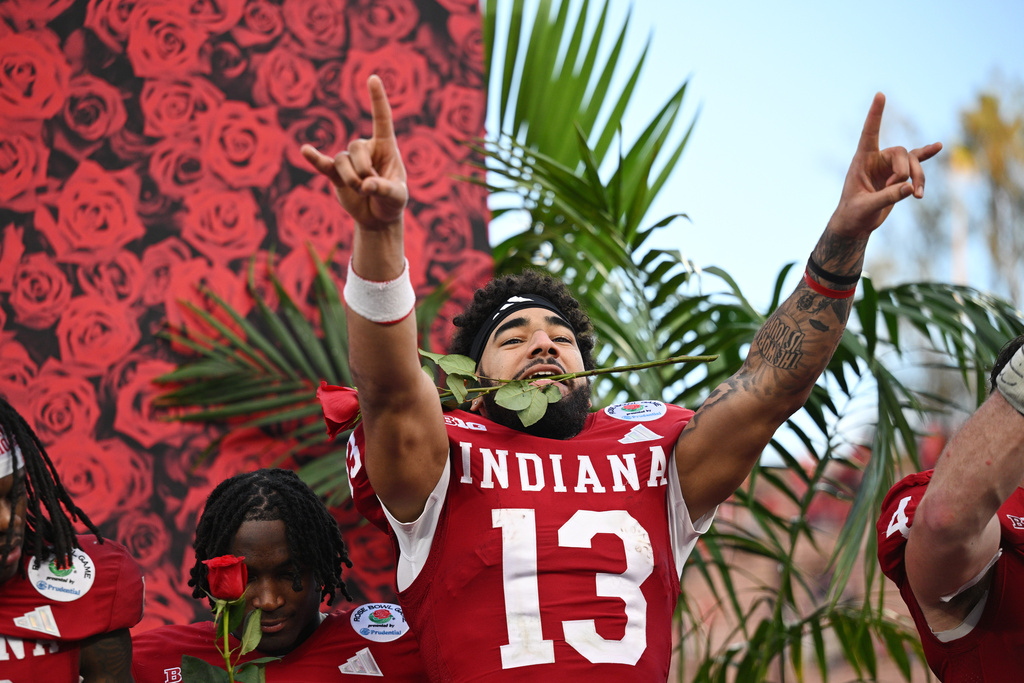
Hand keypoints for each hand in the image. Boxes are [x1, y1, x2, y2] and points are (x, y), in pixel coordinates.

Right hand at [301, 74, 407, 229]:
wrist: (378, 217)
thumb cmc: (392, 201)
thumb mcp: (396, 197)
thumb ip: (384, 189)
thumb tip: (366, 185)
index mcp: (386, 147)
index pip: (381, 119)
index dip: (377, 99)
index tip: (372, 78)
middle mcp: (366, 149)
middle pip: (356, 148)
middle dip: (364, 171)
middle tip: (373, 188)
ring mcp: (349, 161)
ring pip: (343, 161)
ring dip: (352, 180)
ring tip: (363, 192)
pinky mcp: (336, 174)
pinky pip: (323, 165)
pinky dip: (315, 159)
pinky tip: (305, 151)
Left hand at [830, 93, 941, 236]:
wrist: (856, 223)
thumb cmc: (854, 214)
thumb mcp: (866, 207)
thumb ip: (887, 197)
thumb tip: (909, 188)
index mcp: (862, 160)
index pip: (869, 133)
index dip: (875, 115)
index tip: (880, 94)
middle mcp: (876, 159)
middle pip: (901, 154)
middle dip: (905, 172)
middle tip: (900, 190)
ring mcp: (889, 166)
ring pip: (912, 162)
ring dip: (918, 178)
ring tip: (917, 196)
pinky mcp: (899, 176)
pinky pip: (916, 162)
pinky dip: (926, 156)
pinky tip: (939, 147)